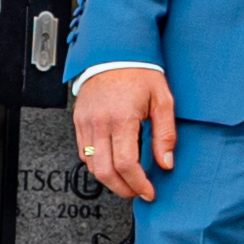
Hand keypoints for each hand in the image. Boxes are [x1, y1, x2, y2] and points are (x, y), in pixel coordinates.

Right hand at [76, 62, 178, 199]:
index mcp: (121, 118)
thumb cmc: (140, 72)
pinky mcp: (78, 121)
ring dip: (109, 179)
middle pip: (104, 172)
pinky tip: (113, 163)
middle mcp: (99, 122)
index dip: (138, 184)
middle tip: (137, 191)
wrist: (114, 51)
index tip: (148, 191)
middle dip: (122, 189)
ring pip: (91, 165)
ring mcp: (86, 122)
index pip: (126, 164)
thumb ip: (165, 134)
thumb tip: (165, 163)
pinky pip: (84, 152)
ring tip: (128, 179)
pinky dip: (98, 164)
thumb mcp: (162, 100)